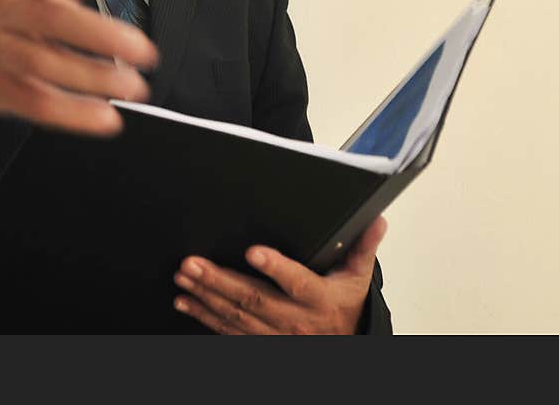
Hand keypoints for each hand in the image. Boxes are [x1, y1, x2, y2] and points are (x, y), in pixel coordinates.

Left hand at [173, 216, 387, 334]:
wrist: (344, 343)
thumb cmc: (346, 305)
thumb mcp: (359, 276)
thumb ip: (363, 245)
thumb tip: (376, 218)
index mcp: (319, 298)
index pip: (297, 282)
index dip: (275, 267)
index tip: (253, 251)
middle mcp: (295, 319)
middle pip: (254, 299)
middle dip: (220, 280)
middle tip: (194, 262)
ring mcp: (274, 334)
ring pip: (236, 315)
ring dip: (206, 296)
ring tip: (184, 276)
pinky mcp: (260, 342)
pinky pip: (228, 332)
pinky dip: (205, 317)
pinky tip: (185, 302)